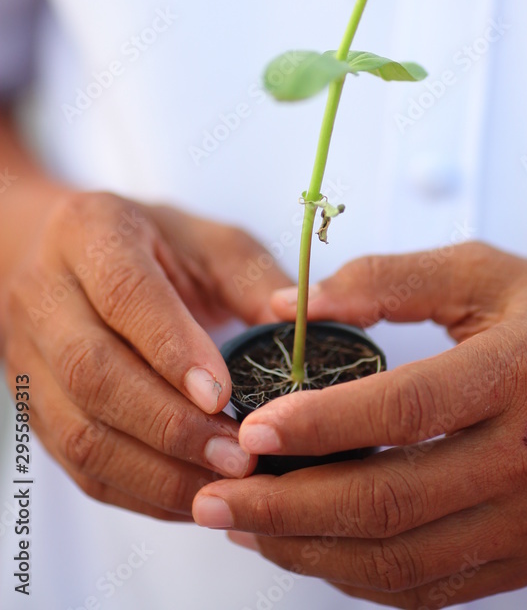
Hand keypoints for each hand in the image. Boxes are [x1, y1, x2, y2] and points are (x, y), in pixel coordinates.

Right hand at [1, 190, 291, 520]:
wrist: (73, 257)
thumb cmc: (157, 247)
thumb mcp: (211, 241)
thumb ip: (255, 278)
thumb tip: (299, 324)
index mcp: (90, 230)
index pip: (124, 293)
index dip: (172, 347)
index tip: (224, 393)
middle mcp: (45, 293)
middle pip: (92, 370)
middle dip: (169, 423)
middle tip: (238, 453)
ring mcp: (29, 356)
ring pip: (80, 430)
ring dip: (156, 469)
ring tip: (225, 483)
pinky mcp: (34, 410)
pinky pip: (79, 467)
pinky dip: (139, 491)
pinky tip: (194, 494)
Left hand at [192, 241, 526, 606]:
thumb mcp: (488, 272)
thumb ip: (391, 277)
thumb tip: (300, 301)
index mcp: (520, 373)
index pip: (406, 410)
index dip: (320, 424)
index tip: (252, 430)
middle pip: (391, 503)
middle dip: (290, 508)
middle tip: (217, 498)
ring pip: (402, 562)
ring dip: (312, 553)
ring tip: (248, 527)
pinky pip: (430, 588)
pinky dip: (360, 578)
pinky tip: (313, 550)